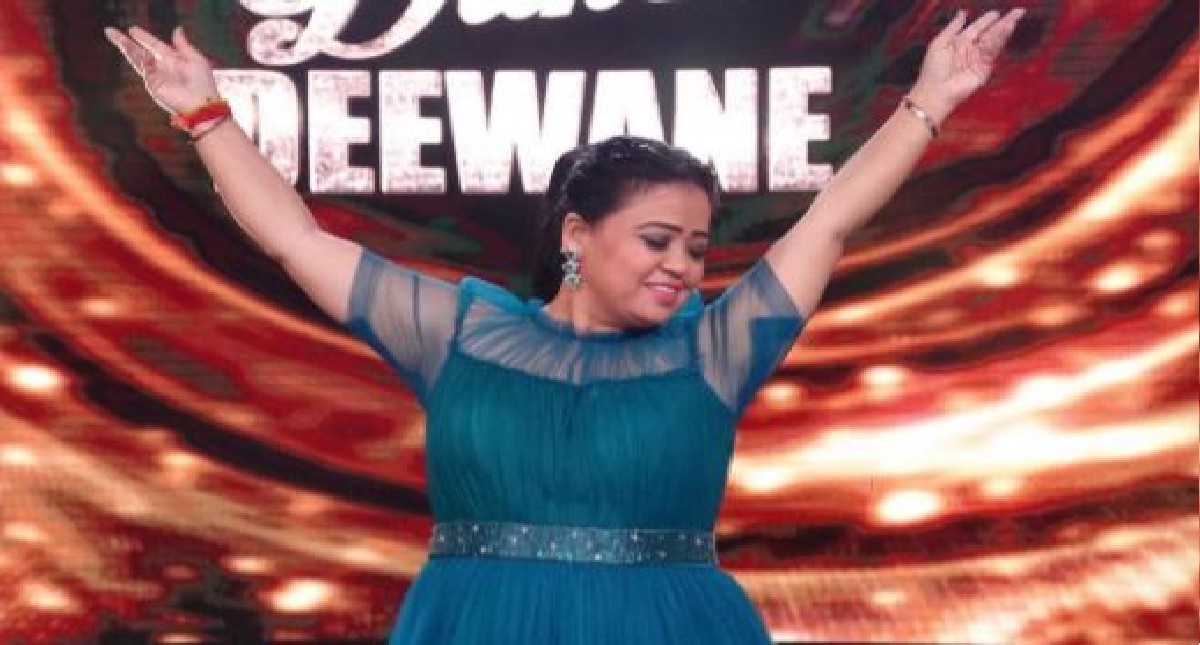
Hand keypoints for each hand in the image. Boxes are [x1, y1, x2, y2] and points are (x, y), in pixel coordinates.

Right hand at [104, 25, 219, 114]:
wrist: (200, 105)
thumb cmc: (202, 84)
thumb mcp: (195, 58)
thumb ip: (184, 45)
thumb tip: (177, 29)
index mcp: (173, 60)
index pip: (155, 45)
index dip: (144, 37)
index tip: (132, 29)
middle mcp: (162, 67)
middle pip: (140, 51)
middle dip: (126, 41)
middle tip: (110, 31)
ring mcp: (156, 76)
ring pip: (137, 58)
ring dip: (126, 47)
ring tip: (113, 35)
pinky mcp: (152, 85)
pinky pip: (144, 68)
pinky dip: (140, 59)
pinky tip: (133, 49)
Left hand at [909, 8, 1025, 121]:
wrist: (936, 92)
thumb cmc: (932, 70)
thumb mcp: (939, 43)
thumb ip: (953, 27)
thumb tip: (962, 13)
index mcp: (958, 43)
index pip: (975, 29)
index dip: (986, 21)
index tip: (996, 13)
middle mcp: (970, 51)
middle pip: (989, 34)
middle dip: (1002, 23)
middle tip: (1017, 12)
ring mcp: (978, 60)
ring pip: (993, 41)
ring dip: (1004, 30)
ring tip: (1014, 19)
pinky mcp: (984, 69)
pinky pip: (993, 52)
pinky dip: (1000, 40)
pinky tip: (1006, 31)